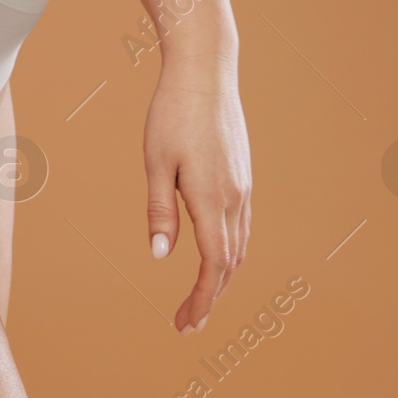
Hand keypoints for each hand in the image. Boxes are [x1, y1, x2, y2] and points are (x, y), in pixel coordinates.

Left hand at [142, 56, 251, 335]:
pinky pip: (242, 226)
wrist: (206, 72)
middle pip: (229, 263)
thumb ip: (159, 211)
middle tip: (186, 322)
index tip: (186, 325)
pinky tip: (216, 256)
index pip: (213, 265)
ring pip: (239, 246)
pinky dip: (230, 252)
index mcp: (212, 199)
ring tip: (198, 298)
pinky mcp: (242, 176)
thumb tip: (160, 256)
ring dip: (221, 277)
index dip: (201, 299)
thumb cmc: (172, 114)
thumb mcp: (155, 163)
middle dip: (209, 296)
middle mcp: (235, 198)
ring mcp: (243, 187)